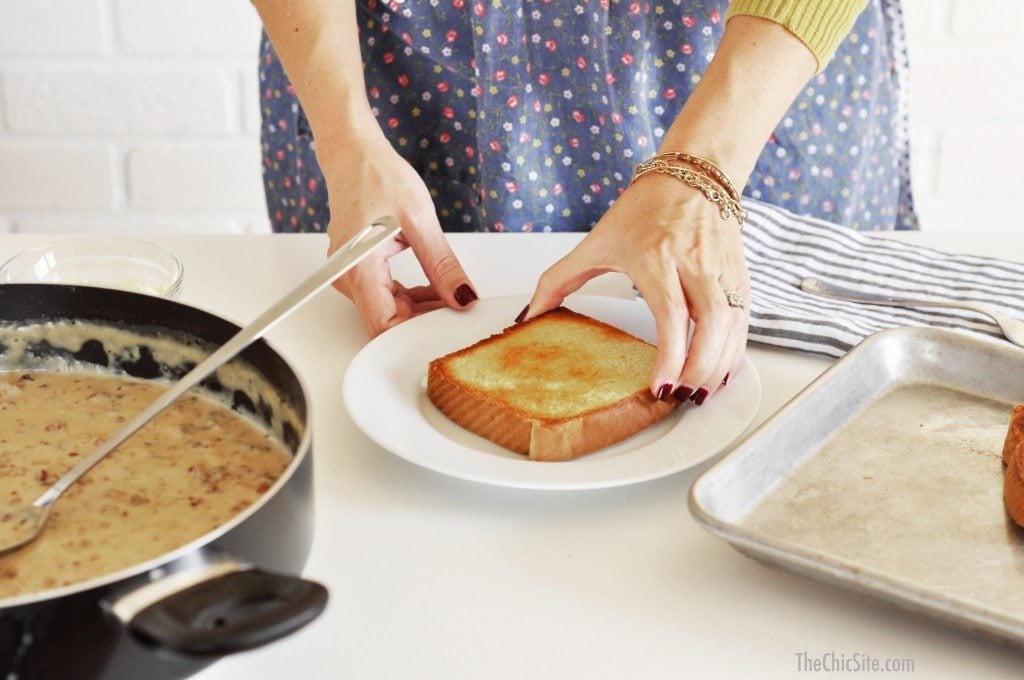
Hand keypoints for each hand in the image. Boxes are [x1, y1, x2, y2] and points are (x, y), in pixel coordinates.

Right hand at [319, 137, 477, 336]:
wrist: (355, 156)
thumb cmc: (378, 177)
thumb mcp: (420, 220)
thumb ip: (442, 264)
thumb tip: (462, 297)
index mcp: (358, 268)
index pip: (384, 325)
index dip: (417, 331)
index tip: (448, 324)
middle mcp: (347, 278)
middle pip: (387, 321)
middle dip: (425, 320)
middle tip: (459, 307)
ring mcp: (350, 277)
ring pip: (388, 311)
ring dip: (421, 308)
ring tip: (450, 291)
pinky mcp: (358, 272)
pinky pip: (385, 297)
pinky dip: (411, 296)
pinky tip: (433, 286)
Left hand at [519, 174, 748, 403]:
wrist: (692, 176)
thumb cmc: (645, 208)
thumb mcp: (597, 241)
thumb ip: (559, 280)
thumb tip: (530, 315)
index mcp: (657, 257)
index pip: (672, 313)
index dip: (670, 354)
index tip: (661, 386)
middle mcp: (695, 264)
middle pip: (710, 324)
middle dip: (699, 368)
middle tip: (681, 398)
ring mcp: (721, 271)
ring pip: (732, 326)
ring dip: (719, 365)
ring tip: (698, 393)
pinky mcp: (738, 277)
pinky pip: (743, 321)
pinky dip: (734, 351)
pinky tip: (718, 372)